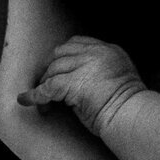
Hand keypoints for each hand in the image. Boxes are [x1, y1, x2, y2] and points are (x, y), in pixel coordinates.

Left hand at [18, 36, 143, 130]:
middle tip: (46, 87)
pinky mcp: (75, 82)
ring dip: (45, 85)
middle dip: (50, 70)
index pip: (77, 43)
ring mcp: (86, 65)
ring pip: (53, 70)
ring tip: (44, 103)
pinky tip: (26, 100)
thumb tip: (71, 80)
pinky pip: (48, 87)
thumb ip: (98, 70)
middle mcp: (97, 53)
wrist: (132, 117)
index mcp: (110, 50)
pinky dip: (35, 95)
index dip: (62, 56)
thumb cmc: (127, 106)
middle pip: (61, 53)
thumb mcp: (117, 77)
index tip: (55, 69)